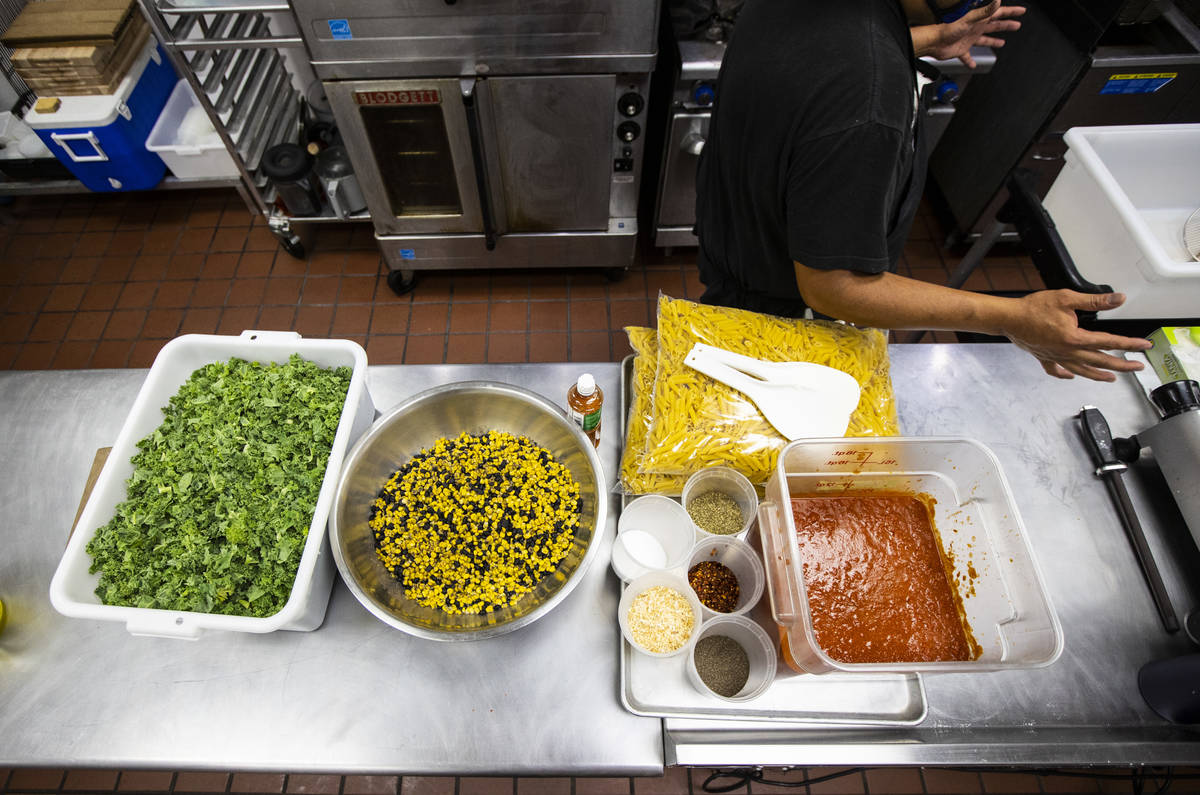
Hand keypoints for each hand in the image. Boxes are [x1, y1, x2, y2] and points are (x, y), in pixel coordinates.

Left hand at [925, 2, 1025, 67]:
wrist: (933, 42)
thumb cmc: (947, 29)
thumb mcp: (969, 19)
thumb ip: (984, 11)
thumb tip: (998, 0)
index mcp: (979, 20)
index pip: (998, 14)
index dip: (1011, 12)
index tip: (1021, 11)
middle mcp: (975, 29)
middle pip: (994, 26)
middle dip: (1006, 25)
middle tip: (1017, 25)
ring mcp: (968, 39)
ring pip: (984, 40)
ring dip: (993, 41)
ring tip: (1001, 43)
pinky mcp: (961, 50)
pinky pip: (968, 57)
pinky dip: (971, 61)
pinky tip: (973, 65)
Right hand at [1001, 290, 1152, 381]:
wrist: (1008, 318)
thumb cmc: (1033, 308)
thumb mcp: (1067, 298)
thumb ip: (1095, 301)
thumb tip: (1117, 299)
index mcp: (1075, 338)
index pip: (1109, 342)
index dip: (1129, 343)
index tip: (1143, 345)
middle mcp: (1067, 351)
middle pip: (1100, 361)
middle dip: (1122, 364)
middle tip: (1137, 366)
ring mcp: (1055, 357)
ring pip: (1082, 370)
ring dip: (1099, 375)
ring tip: (1112, 378)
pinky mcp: (1044, 357)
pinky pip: (1056, 371)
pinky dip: (1065, 375)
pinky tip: (1071, 376)